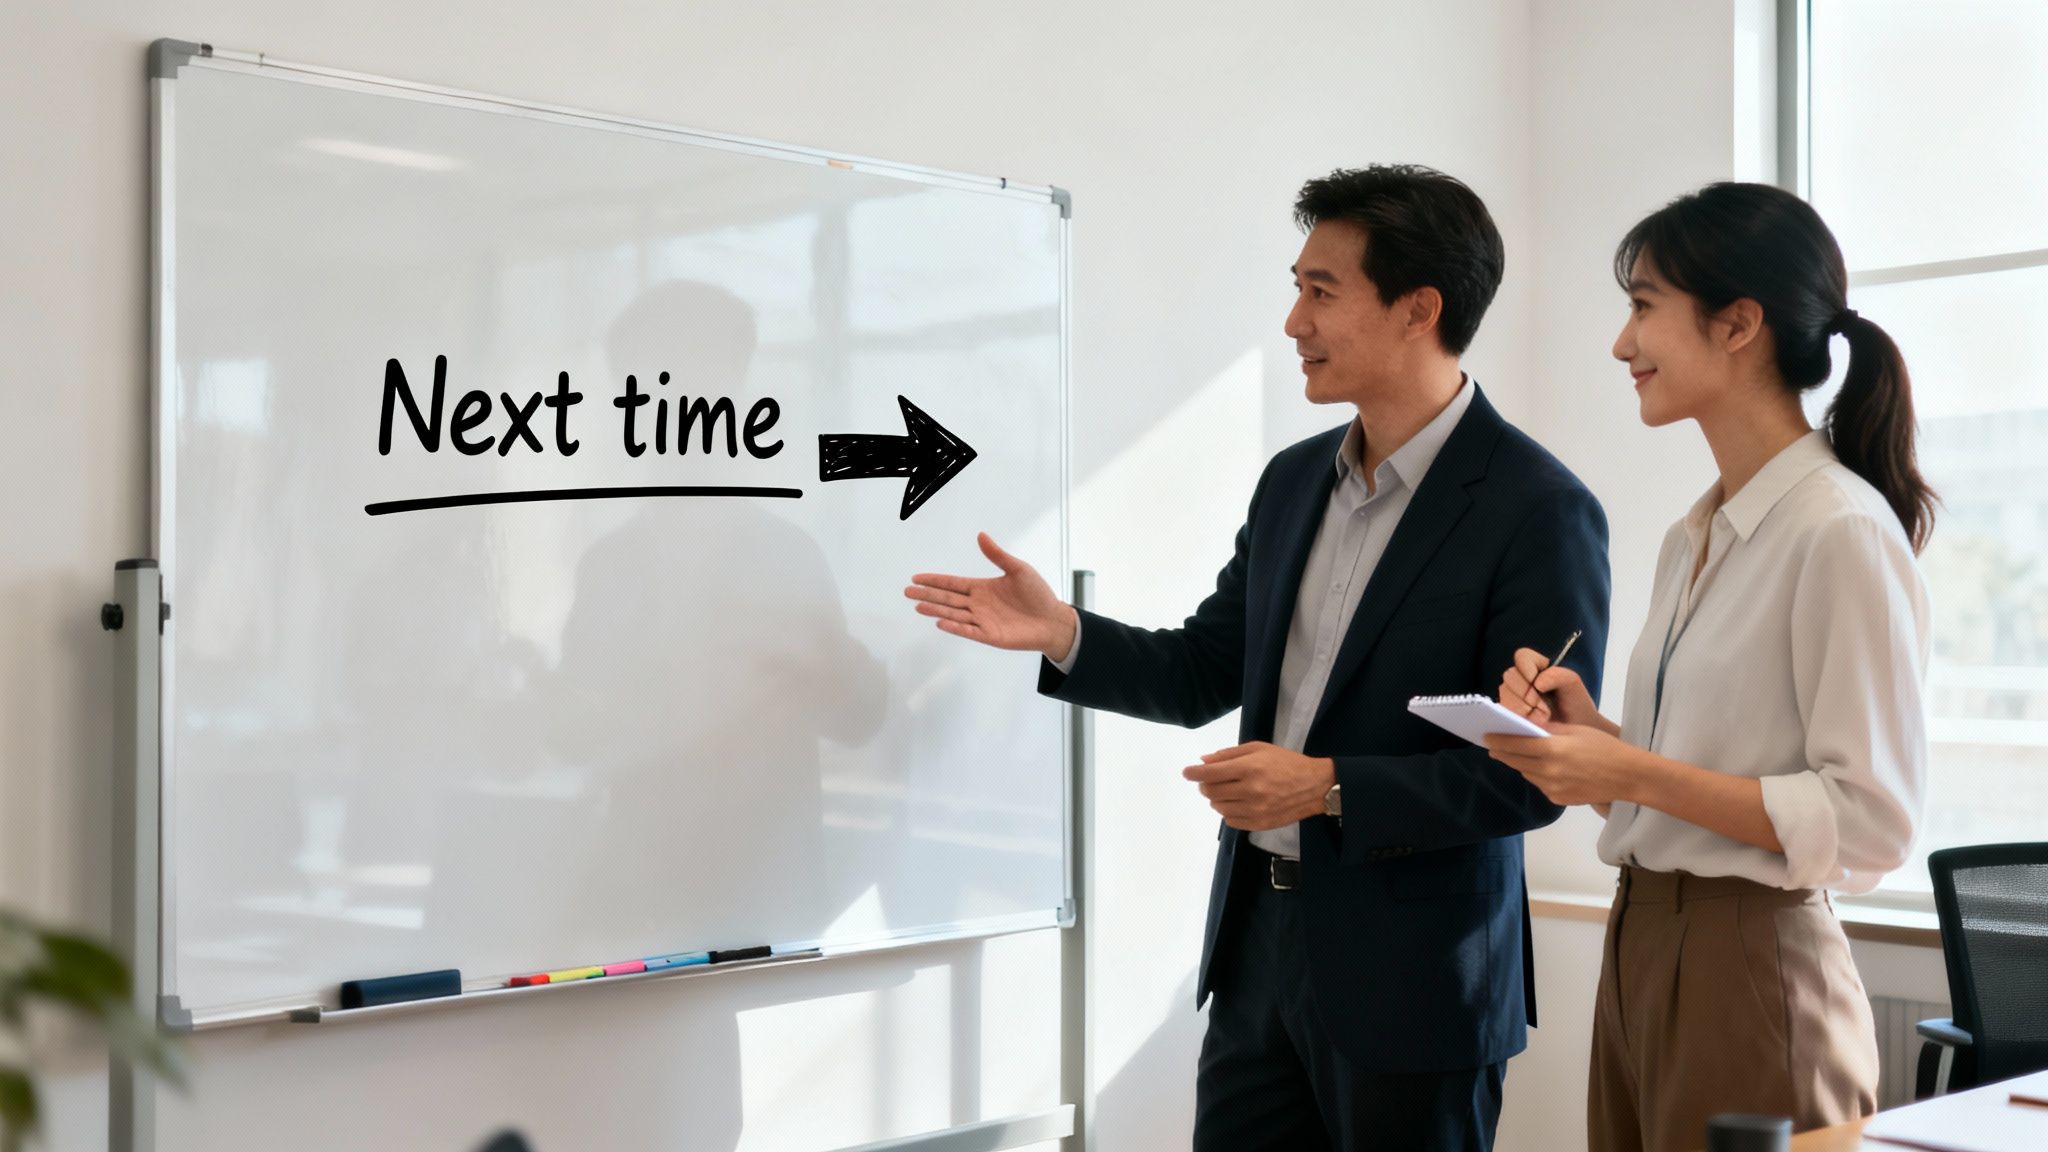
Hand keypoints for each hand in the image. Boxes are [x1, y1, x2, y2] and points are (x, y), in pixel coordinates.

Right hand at [906, 533, 1077, 659]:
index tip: (917, 578)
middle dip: (928, 594)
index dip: (935, 580)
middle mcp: (978, 604)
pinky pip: (969, 630)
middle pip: (948, 598)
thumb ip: (997, 555)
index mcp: (983, 588)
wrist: (1053, 620)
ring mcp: (982, 621)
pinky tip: (941, 621)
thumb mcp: (1018, 569)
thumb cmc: (1038, 594)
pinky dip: (955, 627)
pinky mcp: (990, 636)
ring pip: (954, 614)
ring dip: (936, 610)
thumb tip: (981, 535)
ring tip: (918, 605)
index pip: (953, 583)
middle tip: (907, 591)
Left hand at [1181, 741, 1335, 831]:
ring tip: (1228, 791)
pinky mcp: (1260, 824)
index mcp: (1249, 768)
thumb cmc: (1286, 762)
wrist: (1314, 786)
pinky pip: (1231, 820)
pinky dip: (1228, 811)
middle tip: (1211, 780)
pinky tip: (1238, 802)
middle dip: (1205, 785)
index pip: (1211, 773)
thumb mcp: (1259, 749)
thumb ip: (1229, 755)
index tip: (1187, 772)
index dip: (1194, 773)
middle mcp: (1250, 790)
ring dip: (1217, 799)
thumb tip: (1204, 761)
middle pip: (1211, 792)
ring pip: (1219, 808)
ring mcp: (1255, 810)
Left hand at [1483, 724, 1642, 807]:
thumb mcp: (1576, 731)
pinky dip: (1538, 774)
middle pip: (1515, 760)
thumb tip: (1525, 727)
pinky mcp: (1558, 799)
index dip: (1498, 740)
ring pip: (1526, 773)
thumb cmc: (1604, 747)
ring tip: (1520, 754)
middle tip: (1493, 745)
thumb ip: (1548, 730)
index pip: (1515, 744)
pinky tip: (1545, 768)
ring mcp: (1552, 788)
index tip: (1485, 736)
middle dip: (1503, 752)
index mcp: (1553, 749)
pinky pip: (1540, 784)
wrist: (1627, 776)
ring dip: (1521, 763)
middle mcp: (1549, 771)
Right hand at [1497, 647, 1604, 729]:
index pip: (1522, 656)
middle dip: (1526, 692)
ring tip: (1541, 718)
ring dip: (1523, 706)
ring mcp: (1512, 697)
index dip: (1527, 667)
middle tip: (1543, 706)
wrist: (1578, 731)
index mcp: (1536, 667)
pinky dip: (1517, 717)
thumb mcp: (1574, 687)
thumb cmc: (1576, 706)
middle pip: (1510, 675)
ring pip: (1505, 693)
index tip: (1539, 684)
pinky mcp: (1507, 714)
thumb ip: (1559, 676)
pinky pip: (1503, 711)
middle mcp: (1520, 680)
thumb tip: (1538, 682)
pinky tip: (1531, 724)